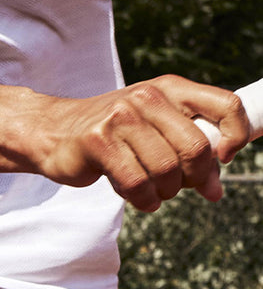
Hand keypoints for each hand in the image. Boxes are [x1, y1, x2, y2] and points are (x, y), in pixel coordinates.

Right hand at [35, 76, 251, 210]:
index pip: (225, 104)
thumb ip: (186, 150)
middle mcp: (148, 96)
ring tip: (155, 194)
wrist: (54, 132)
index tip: (225, 158)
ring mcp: (122, 117)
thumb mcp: (153, 130)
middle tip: (184, 189)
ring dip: (165, 192)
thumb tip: (216, 190)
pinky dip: (144, 200)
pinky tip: (142, 199)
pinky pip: (136, 182)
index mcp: (170, 88)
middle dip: (196, 178)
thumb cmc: (110, 135)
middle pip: (195, 147)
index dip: (235, 136)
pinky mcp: (99, 141)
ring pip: (165, 169)